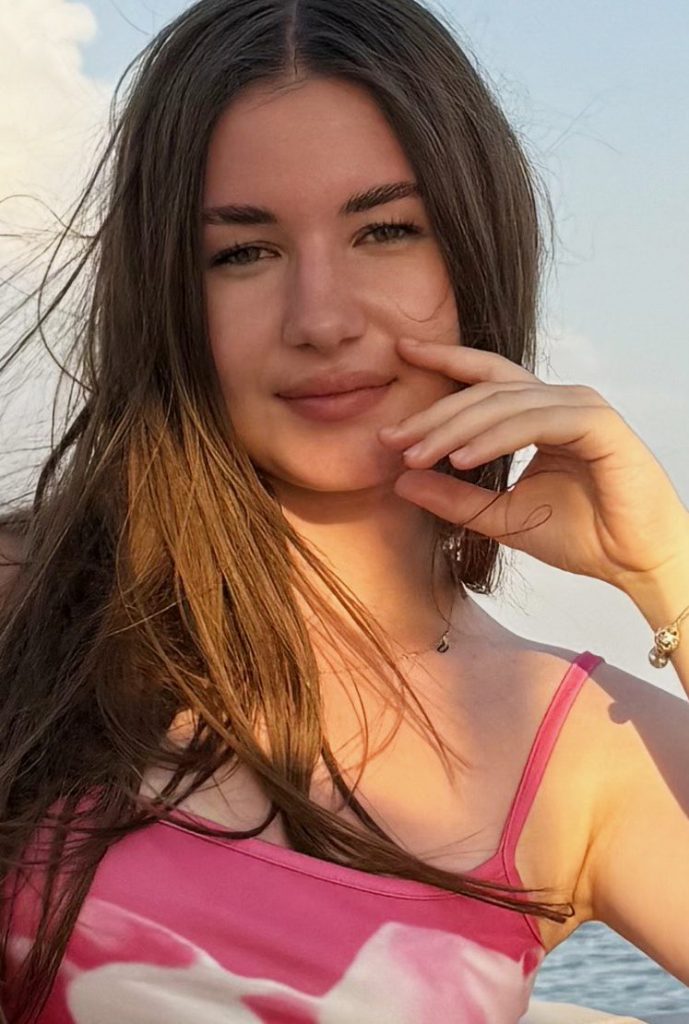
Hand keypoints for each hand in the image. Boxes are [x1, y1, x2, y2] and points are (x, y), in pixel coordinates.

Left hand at [378, 337, 688, 592]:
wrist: (635, 563)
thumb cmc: (580, 537)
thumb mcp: (500, 516)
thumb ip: (453, 497)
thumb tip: (400, 480)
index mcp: (540, 413)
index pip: (486, 376)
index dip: (445, 360)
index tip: (402, 353)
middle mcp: (561, 400)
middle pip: (486, 390)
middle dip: (435, 413)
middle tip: (393, 436)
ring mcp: (581, 407)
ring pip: (505, 403)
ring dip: (456, 429)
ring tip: (417, 454)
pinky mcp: (598, 425)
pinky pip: (534, 422)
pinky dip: (494, 438)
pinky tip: (461, 458)